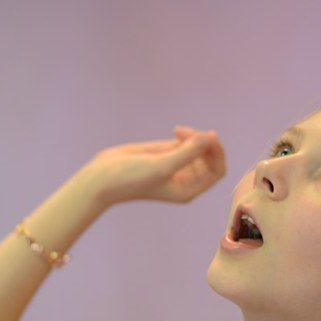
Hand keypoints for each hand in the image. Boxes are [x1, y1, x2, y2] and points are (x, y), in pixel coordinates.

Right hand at [88, 126, 225, 205]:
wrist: (103, 177)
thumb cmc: (131, 178)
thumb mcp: (161, 166)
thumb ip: (186, 153)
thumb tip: (207, 138)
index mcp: (188, 189)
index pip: (216, 170)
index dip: (217, 152)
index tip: (207, 136)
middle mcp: (185, 180)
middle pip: (210, 158)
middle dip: (203, 142)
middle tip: (184, 133)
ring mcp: (176, 167)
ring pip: (199, 148)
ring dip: (194, 136)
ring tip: (177, 131)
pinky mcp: (165, 155)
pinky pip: (187, 143)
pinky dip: (186, 135)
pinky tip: (175, 131)